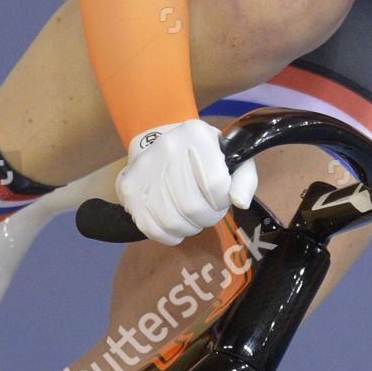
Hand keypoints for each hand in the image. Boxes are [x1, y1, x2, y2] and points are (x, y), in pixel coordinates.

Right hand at [115, 120, 258, 244]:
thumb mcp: (232, 159)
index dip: (222, 201)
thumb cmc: (205, 156)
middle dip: (207, 218)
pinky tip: (176, 226)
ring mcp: (143, 168)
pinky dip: (169, 235)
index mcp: (196, 135)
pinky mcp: (128, 187)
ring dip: (189, 228)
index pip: (216, 184)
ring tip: (193, 219)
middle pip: (192, 206)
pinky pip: (151, 228)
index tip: (221, 199)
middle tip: (208, 213)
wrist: (165, 144)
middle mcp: (167, 146)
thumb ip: (244, 180)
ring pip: (172, 221)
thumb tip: (240, 202)